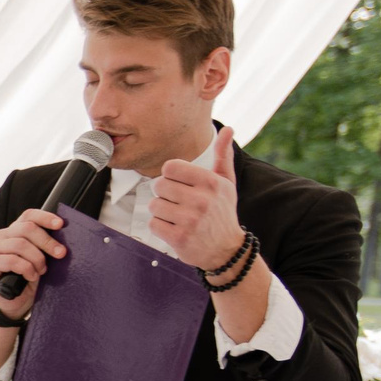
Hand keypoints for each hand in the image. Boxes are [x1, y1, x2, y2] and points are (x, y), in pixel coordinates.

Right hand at [0, 208, 65, 318]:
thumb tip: (61, 241)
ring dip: (37, 259)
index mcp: (15, 230)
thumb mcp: (39, 259)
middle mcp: (2, 235)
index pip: (29, 215)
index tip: (60, 224)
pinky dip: (27, 269)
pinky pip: (13, 260)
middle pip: (27, 228)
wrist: (13, 302)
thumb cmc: (27, 278)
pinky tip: (31, 276)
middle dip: (47, 241)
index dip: (45, 217)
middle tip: (60, 254)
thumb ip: (44, 247)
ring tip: (42, 270)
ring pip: (20, 244)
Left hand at [150, 126, 246, 270]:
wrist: (226, 250)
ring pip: (153, 205)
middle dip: (164, 195)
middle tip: (178, 204)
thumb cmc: (222, 213)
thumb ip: (223, 155)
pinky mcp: (179, 238)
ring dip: (161, 212)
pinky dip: (160, 227)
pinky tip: (174, 229)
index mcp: (210, 182)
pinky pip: (153, 224)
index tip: (179, 185)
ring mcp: (190, 220)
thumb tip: (228, 130)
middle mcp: (201, 200)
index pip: (170, 167)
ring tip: (177, 217)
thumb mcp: (226, 183)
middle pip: (158, 186)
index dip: (170, 176)